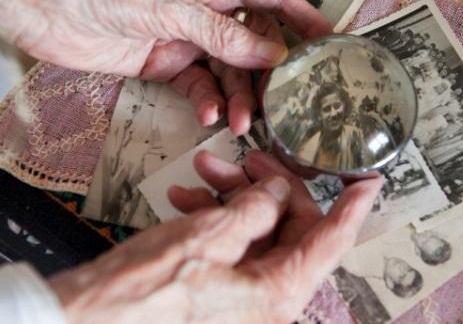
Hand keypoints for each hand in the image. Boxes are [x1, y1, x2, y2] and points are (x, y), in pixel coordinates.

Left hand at [0, 0, 331, 134]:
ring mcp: (188, 39)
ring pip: (228, 73)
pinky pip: (199, 87)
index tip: (330, 41)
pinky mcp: (166, 63)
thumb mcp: (173, 9)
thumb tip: (272, 53)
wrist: (47, 5)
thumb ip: (224, 35)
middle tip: (282, 103)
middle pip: (255, 43)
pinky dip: (206, 103)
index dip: (303, 16)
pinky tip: (208, 118)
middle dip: (269, 74)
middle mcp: (207, 11)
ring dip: (237, 99)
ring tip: (240, 124)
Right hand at [48, 150, 382, 322]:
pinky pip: (231, 245)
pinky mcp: (217, 289)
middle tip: (248, 161)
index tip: (368, 182)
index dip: (352, 207)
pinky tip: (188, 199)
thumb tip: (275, 193)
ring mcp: (242, 295)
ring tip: (203, 175)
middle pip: (290, 228)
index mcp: (278, 292)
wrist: (86, 321)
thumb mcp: (208, 237)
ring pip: (256, 231)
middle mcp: (267, 298)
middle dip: (267, 187)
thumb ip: (255, 210)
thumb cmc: (143, 295)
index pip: (331, 241)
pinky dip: (214, 218)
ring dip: (233, 198)